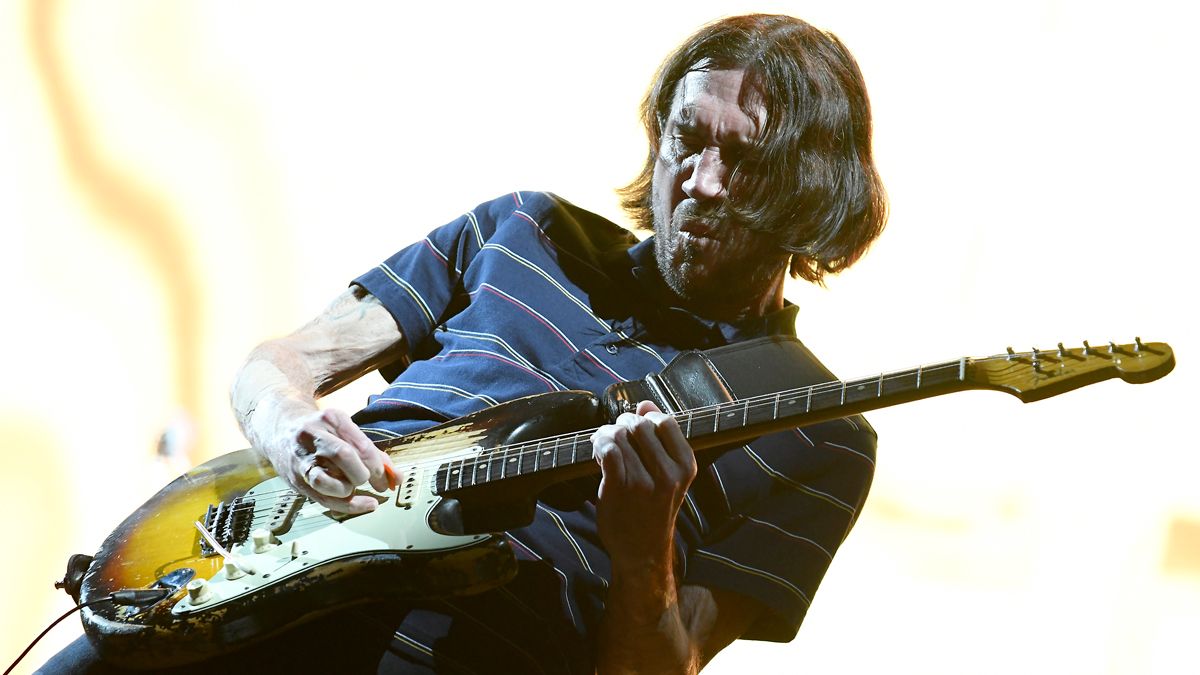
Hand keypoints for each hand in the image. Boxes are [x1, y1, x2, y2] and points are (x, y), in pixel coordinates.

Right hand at [264, 407, 396, 513]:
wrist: (280, 428)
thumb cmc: (322, 432)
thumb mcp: (346, 431)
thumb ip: (373, 453)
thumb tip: (397, 478)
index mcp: (332, 418)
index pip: (361, 444)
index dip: (379, 466)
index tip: (388, 477)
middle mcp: (313, 435)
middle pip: (345, 457)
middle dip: (366, 475)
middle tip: (375, 482)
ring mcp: (302, 458)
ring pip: (326, 481)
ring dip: (348, 490)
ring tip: (354, 486)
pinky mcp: (296, 479)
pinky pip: (322, 498)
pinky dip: (345, 505)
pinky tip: (359, 504)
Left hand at [590, 400, 697, 571]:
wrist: (641, 551)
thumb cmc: (653, 509)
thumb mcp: (669, 475)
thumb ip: (660, 439)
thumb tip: (645, 404)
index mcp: (685, 466)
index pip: (665, 421)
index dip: (645, 416)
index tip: (635, 427)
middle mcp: (669, 474)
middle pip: (639, 425)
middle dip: (622, 424)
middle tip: (615, 435)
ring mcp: (644, 483)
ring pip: (619, 435)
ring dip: (606, 434)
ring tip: (604, 444)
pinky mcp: (620, 489)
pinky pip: (608, 450)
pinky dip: (599, 443)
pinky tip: (596, 450)